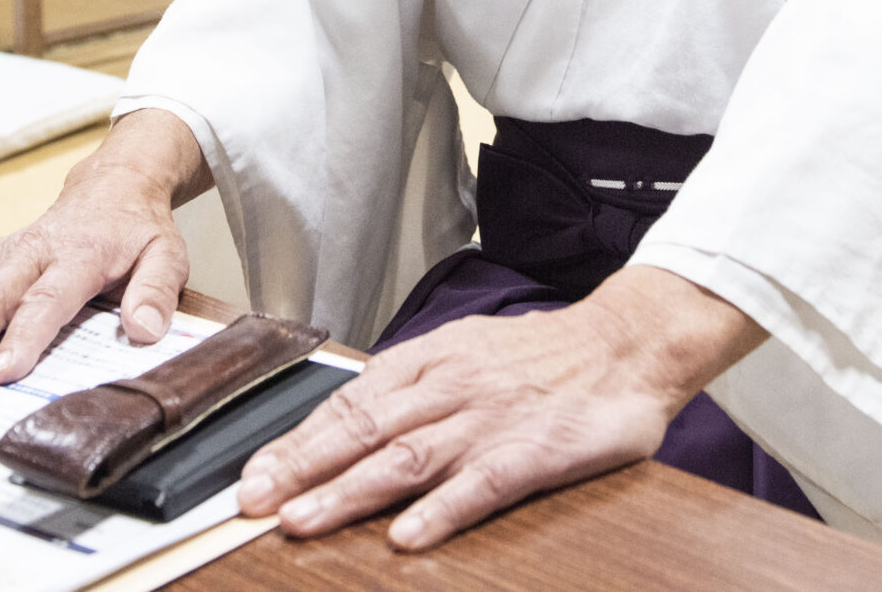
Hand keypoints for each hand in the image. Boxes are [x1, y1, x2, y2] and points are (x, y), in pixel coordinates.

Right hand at [0, 109, 208, 388]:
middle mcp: (31, 253)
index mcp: (79, 255)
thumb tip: (145, 331)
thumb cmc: (138, 232)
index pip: (48, 300)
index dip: (24, 337)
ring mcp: (1, 256)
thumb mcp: (167, 256)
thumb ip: (156, 292)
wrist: (112, 187)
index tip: (1, 373)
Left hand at [237, 265, 764, 550]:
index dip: (297, 441)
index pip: (350, 403)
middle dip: (301, 469)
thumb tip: (350, 421)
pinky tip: (406, 538)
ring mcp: (492, 420)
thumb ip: (414, 387)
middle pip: (364, 430)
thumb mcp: (468, 352)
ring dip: (348, 492)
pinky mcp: (535, 451)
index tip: (253, 474)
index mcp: (433, 361)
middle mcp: (452, 387)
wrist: (630, 342)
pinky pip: (481, 485)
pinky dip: (441, 512)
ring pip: (407, 458)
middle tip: (251, 502)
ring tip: (301, 522)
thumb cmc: (545, 355)